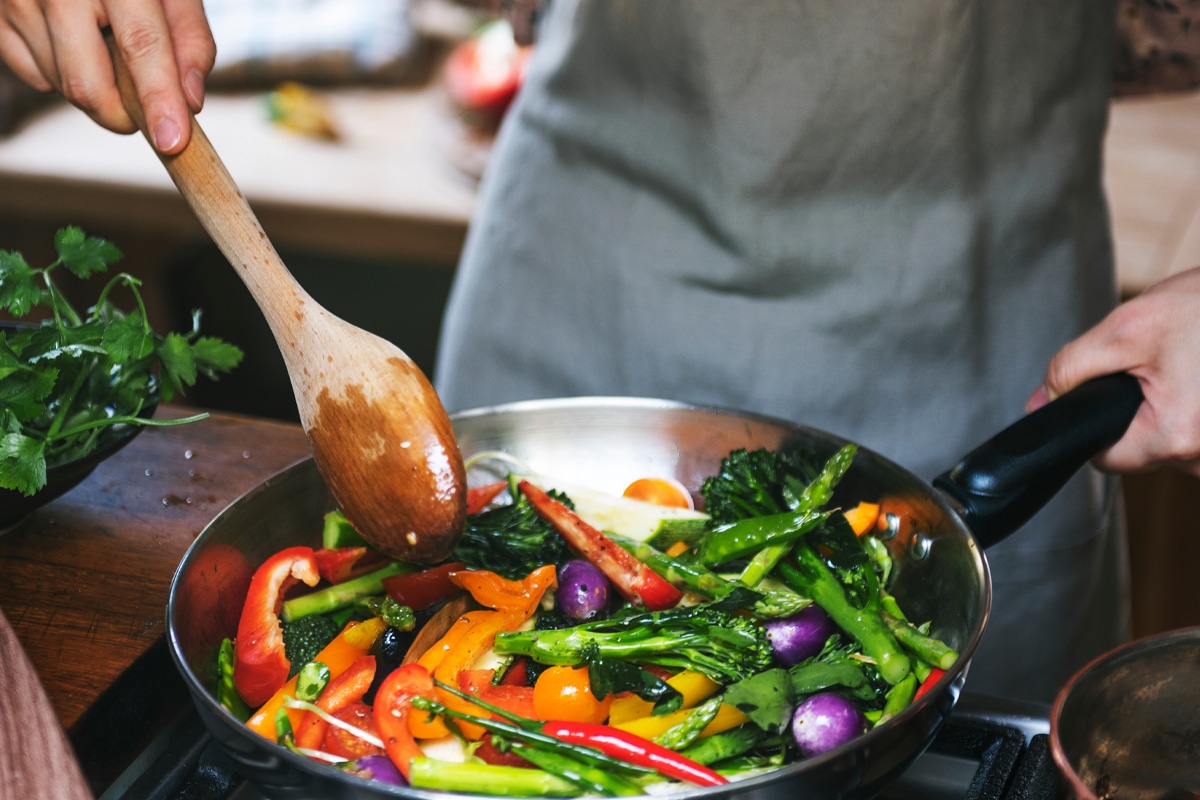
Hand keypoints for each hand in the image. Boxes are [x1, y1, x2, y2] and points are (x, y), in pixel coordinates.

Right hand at [0, 0, 213, 153]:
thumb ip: (190, 38)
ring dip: (97, 90)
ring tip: (107, 47)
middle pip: (89, 84)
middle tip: (147, 109)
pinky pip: (34, 75)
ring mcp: (15, 0)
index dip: (158, 98)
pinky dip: (63, 75)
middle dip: (124, 114)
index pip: (140, 45)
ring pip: (63, 86)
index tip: (171, 141)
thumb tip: (190, 102)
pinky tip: (76, 43)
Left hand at [1027, 266, 1199, 475]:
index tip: (1112, 392)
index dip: (1096, 423)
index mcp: (1176, 435)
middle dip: (1140, 410)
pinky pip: (1199, 435)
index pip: (1106, 458)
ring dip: (1173, 408)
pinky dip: (1196, 409)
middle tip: (1163, 365)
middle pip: (1144, 451)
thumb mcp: (1127, 327)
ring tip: (1189, 365)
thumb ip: (1072, 369)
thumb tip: (1041, 402)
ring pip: (1175, 444)